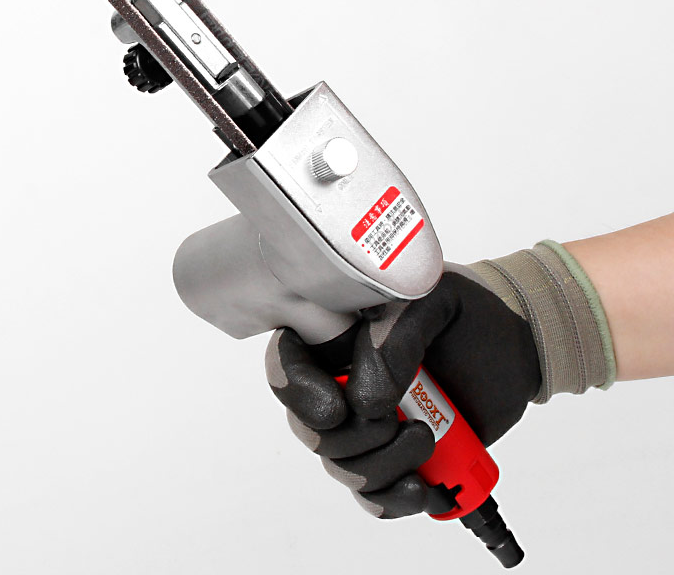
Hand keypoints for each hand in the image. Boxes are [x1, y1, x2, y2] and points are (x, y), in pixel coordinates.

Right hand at [265, 271, 540, 517]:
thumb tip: (366, 402)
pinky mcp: (392, 458)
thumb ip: (392, 338)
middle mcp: (338, 380)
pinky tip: (420, 487)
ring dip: (382, 465)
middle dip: (354, 438)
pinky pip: (371, 497)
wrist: (515, 346)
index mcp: (334, 334)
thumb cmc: (467, 313)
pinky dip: (392, 500)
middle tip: (400, 421)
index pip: (285, 362)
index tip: (339, 407)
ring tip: (425, 440)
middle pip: (309, 428)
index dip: (296, 390)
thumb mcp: (430, 301)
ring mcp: (364, 423)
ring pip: (341, 467)